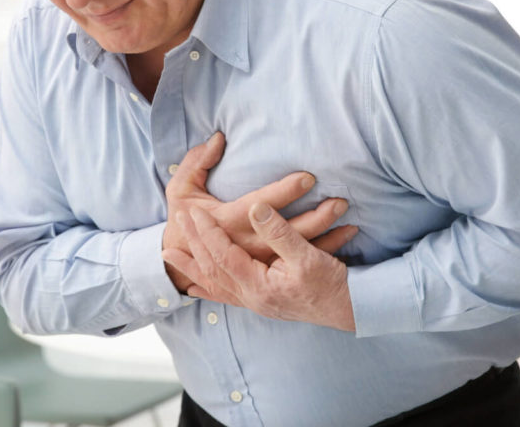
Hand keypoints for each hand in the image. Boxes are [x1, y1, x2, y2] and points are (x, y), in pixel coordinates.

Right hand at [162, 133, 354, 289]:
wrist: (182, 259)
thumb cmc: (184, 219)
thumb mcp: (180, 188)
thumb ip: (197, 161)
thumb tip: (218, 137)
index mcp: (226, 221)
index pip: (260, 205)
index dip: (285, 192)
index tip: (309, 177)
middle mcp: (245, 244)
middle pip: (287, 233)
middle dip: (316, 217)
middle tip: (340, 201)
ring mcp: (258, 260)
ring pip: (297, 250)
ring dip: (326, 236)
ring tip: (348, 219)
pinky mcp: (267, 268)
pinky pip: (300, 261)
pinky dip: (325, 251)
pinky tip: (345, 237)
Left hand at [162, 203, 357, 331]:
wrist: (351, 310)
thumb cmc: (331, 284)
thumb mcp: (308, 255)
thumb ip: (280, 231)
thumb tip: (257, 208)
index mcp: (259, 286)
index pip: (223, 256)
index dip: (207, 233)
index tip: (194, 211)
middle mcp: (251, 298)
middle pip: (212, 269)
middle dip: (193, 244)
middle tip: (176, 221)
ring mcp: (254, 303)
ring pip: (214, 284)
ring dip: (191, 267)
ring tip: (169, 255)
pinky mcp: (261, 303)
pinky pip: (225, 297)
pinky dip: (207, 289)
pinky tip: (195, 287)